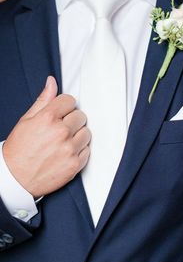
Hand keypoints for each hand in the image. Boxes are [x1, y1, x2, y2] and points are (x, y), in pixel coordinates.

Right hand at [2, 76, 90, 197]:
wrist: (15, 179)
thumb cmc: (18, 150)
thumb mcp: (26, 120)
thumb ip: (43, 100)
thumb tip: (52, 82)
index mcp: (48, 118)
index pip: (70, 101)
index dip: (65, 106)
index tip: (61, 113)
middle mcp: (61, 132)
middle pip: (81, 116)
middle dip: (72, 120)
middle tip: (61, 128)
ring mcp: (69, 149)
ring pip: (86, 133)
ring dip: (78, 135)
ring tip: (64, 141)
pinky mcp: (75, 164)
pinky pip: (87, 150)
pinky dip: (79, 150)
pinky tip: (66, 152)